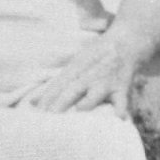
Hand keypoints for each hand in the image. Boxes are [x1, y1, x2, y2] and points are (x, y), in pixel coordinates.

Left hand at [18, 29, 143, 117]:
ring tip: (79, 113)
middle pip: (72, 90)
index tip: (36, 111)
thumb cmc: (95, 57)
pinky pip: (122, 98)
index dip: (46, 97)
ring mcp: (106, 81)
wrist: (127, 41)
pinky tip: (118, 117)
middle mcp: (89, 75)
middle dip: (60, 103)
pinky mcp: (122, 86)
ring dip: (87, 103)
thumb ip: (53, 86)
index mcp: (75, 68)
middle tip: (49, 118)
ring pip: (94, 93)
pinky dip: (121, 107)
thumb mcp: (73, 65)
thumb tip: (31, 102)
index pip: (57, 84)